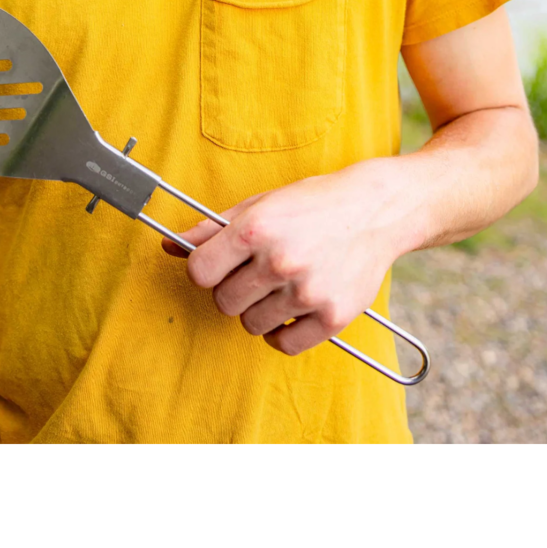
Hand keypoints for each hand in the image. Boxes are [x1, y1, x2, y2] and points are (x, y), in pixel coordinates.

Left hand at [163, 159, 417, 355]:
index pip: (199, 273)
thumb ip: (212, 229)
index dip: (204, 270)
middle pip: (223, 301)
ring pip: (250, 324)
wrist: (377, 209)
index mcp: (256, 229)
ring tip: (280, 284)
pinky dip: (281, 332)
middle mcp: (280, 261)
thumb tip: (169, 245)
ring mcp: (307, 291)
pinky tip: (292, 308)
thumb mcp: (260, 204)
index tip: (218, 265)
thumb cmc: (313, 203)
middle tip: (255, 272)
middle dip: (232, 288)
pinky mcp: (332, 317)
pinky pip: (283, 344)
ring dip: (258, 309)